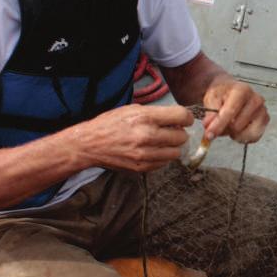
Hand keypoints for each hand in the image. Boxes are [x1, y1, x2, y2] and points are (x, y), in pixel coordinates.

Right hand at [76, 103, 193, 171]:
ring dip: (172, 146)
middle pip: (181, 136)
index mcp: (145, 117)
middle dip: (179, 132)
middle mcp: (147, 136)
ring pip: (176, 152)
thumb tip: (177, 118)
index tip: (185, 119)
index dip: (187, 117)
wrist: (90, 144)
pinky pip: (164, 163)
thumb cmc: (110, 124)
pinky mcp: (142, 167)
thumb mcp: (132, 109)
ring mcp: (145, 154)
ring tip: (162, 141)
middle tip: (171, 130)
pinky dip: (163, 156)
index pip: (181, 116)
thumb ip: (156, 113)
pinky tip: (154, 150)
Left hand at [201, 77, 268, 142]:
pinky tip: (238, 129)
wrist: (230, 91)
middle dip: (225, 129)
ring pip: (246, 134)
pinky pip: (254, 137)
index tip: (209, 135)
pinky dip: (243, 137)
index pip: (231, 111)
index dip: (218, 125)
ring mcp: (263, 110)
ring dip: (234, 134)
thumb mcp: (211, 99)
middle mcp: (256, 99)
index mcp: (242, 90)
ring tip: (229, 125)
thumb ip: (210, 114)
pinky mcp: (265, 120)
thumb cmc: (221, 94)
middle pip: (237, 125)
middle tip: (218, 125)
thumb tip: (209, 127)